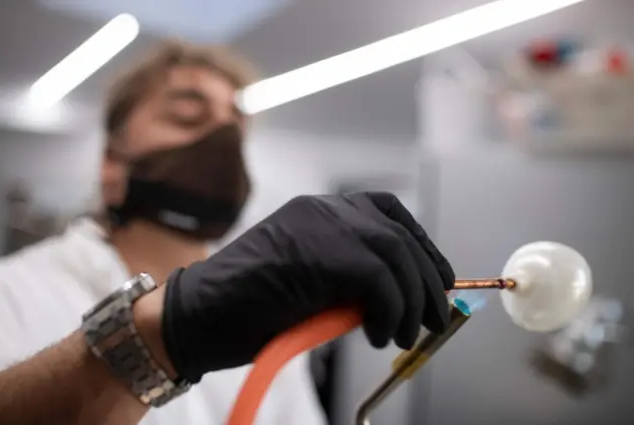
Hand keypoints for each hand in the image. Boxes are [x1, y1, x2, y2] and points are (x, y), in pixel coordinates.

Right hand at [160, 192, 454, 382]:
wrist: (195, 317)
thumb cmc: (247, 308)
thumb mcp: (311, 285)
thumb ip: (349, 281)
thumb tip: (399, 299)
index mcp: (319, 210)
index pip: (388, 213)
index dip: (422, 246)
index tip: (440, 279)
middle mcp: (324, 209)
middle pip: (398, 235)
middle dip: (427, 281)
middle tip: (435, 320)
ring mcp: (320, 224)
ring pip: (394, 254)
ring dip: (413, 301)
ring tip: (408, 335)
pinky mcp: (320, 251)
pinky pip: (379, 278)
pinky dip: (391, 311)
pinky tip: (379, 336)